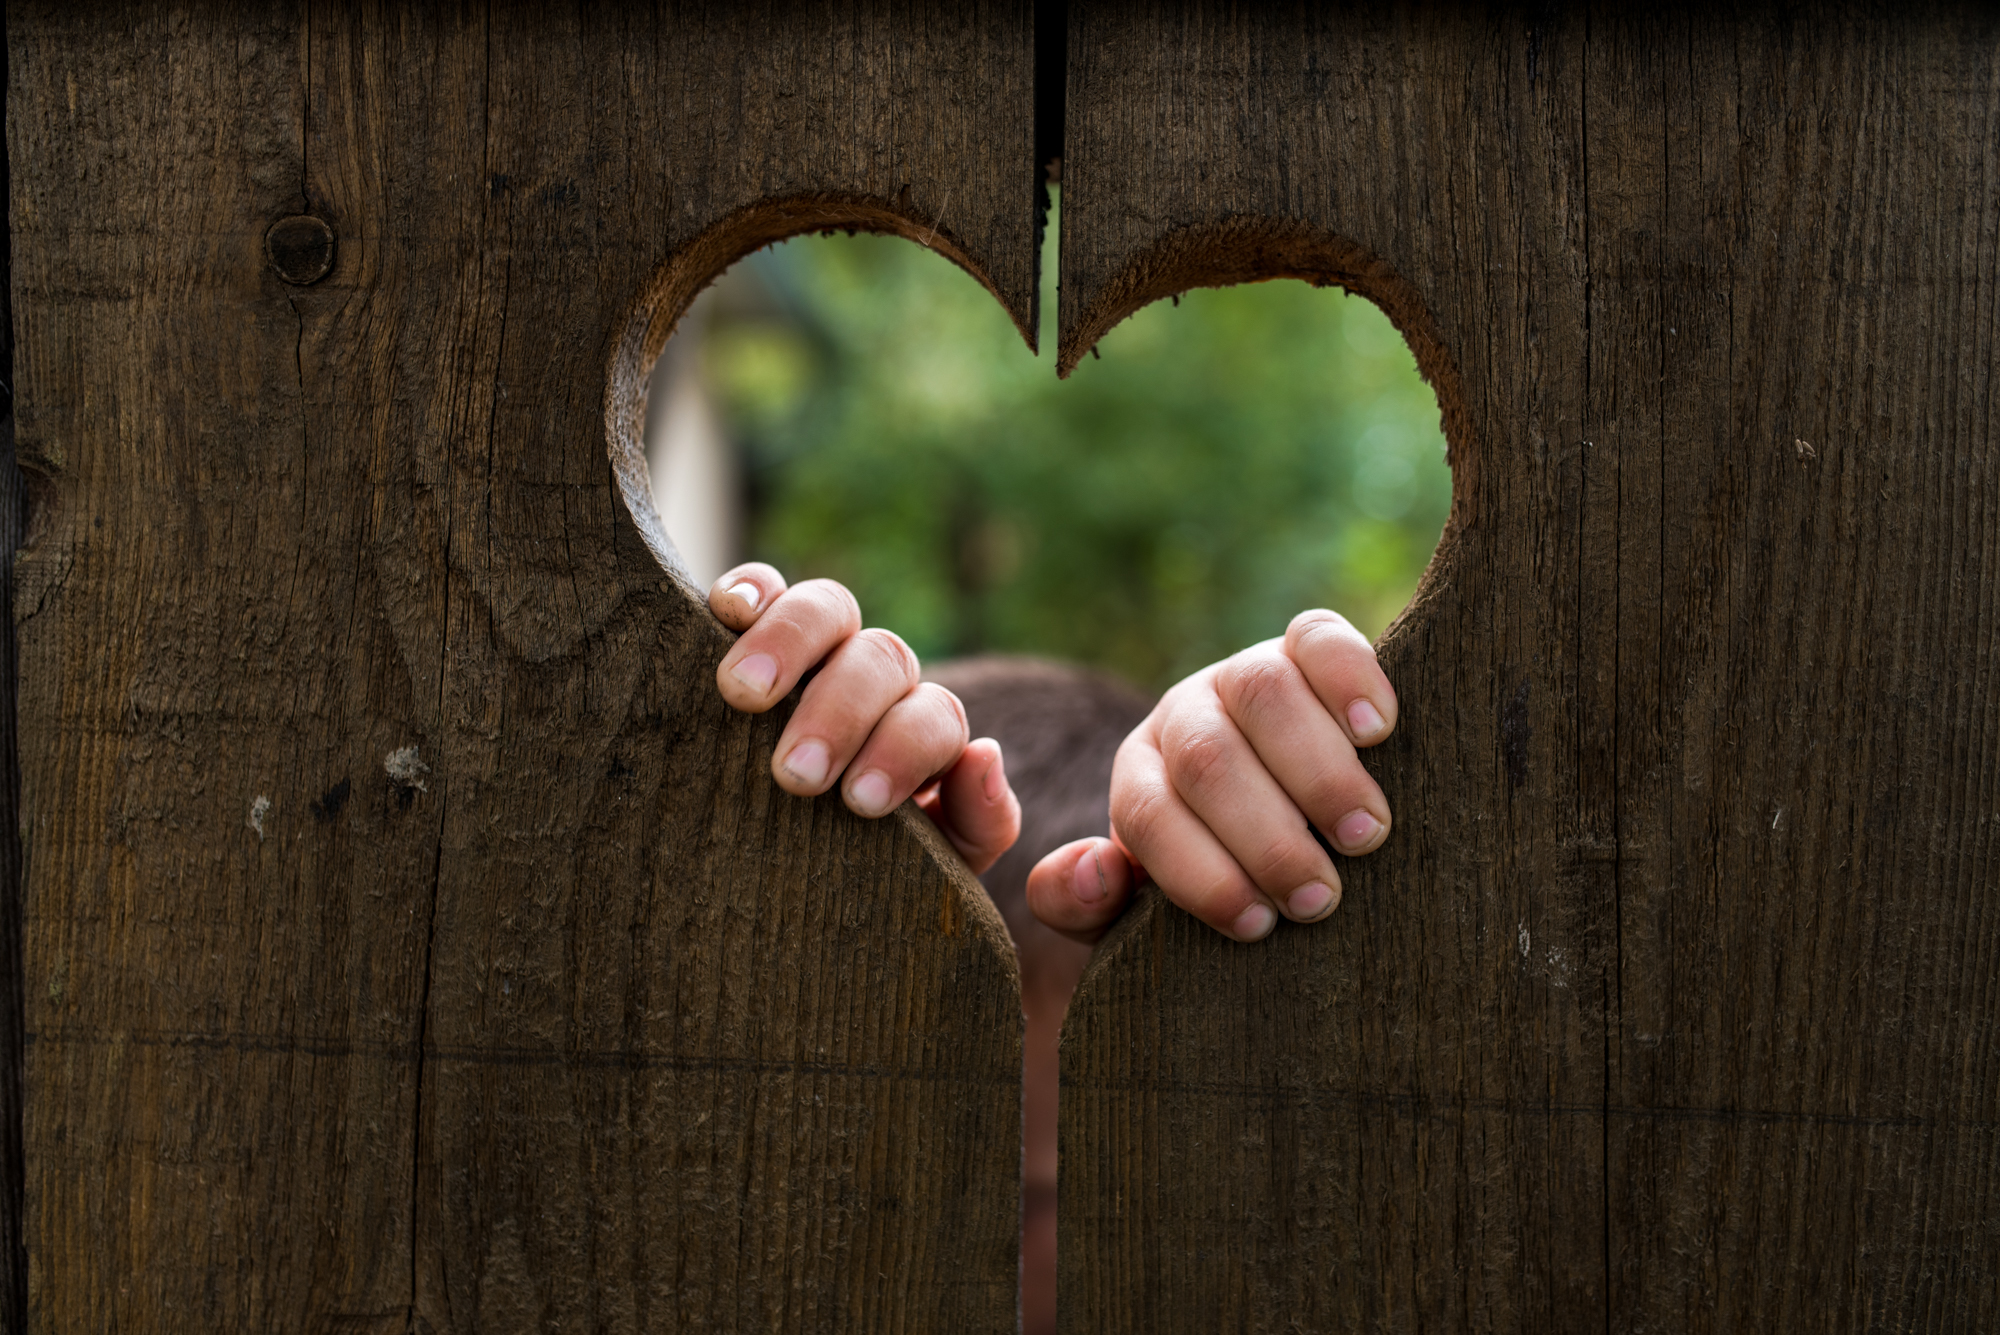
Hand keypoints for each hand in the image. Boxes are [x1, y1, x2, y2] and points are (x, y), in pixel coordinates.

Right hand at [709, 562, 1021, 873]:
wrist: (789, 884)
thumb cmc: (862, 871)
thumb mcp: (936, 864)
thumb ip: (980, 820)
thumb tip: (984, 755)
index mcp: (922, 731)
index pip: (936, 715)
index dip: (904, 749)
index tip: (860, 803)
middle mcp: (878, 680)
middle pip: (881, 658)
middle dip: (839, 711)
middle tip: (795, 773)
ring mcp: (819, 647)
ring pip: (828, 608)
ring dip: (788, 643)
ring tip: (744, 695)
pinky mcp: (755, 630)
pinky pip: (762, 587)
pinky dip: (748, 588)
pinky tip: (726, 611)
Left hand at [1026, 609, 1396, 942]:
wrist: (1293, 816)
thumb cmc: (1228, 879)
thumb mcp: (1140, 911)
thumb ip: (1084, 906)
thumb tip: (1095, 869)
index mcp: (1141, 777)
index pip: (1147, 815)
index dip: (1200, 874)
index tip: (1258, 924)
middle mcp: (1185, 715)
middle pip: (1207, 758)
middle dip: (1267, 838)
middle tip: (1319, 898)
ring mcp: (1246, 672)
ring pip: (1262, 693)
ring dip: (1318, 772)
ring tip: (1363, 835)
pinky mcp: (1307, 646)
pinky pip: (1320, 639)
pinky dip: (1351, 679)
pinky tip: (1377, 732)